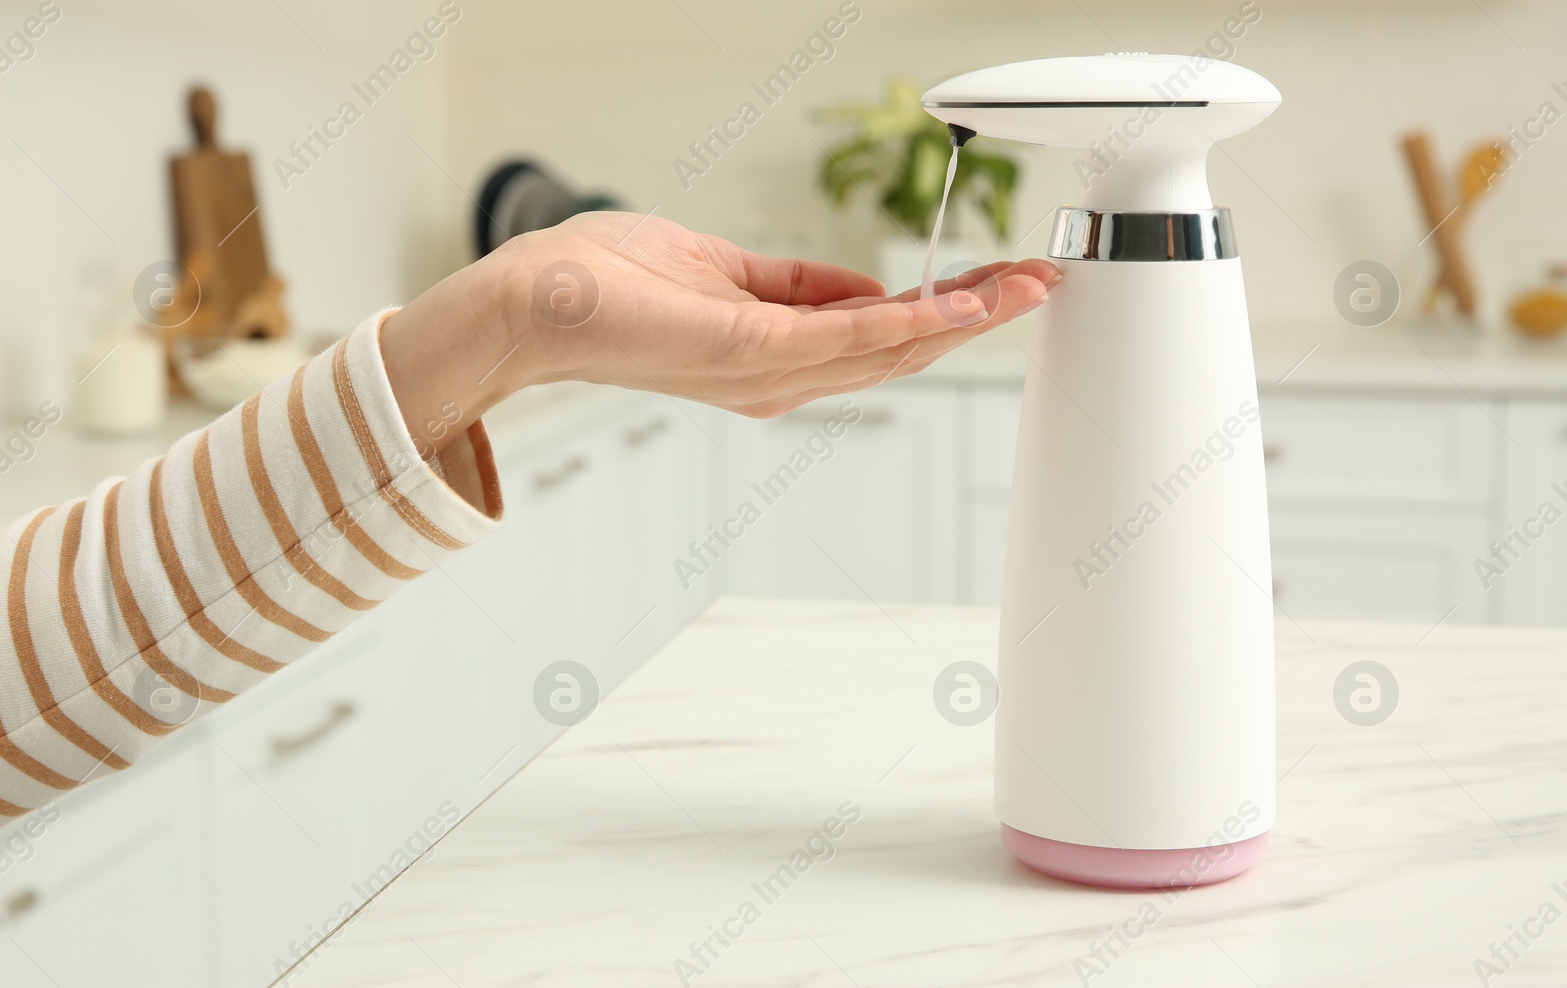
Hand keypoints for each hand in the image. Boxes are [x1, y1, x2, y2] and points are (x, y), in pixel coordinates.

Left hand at [381, 212, 1057, 451]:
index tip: (1000, 283)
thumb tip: (859, 288)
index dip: (945, 311)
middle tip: (1042, 283)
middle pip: (900, 350)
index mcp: (775, 355)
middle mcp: (779, 377)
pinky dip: (912, 321)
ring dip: (964, 318)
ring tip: (1026, 287)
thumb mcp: (723, 273)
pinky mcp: (752, 352)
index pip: (878, 336)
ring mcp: (768, 371)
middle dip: (976, 316)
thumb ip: (793, 286)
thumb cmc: (607, 286)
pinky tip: (961, 302)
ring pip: (890, 348)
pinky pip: (851, 338)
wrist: (535, 302)